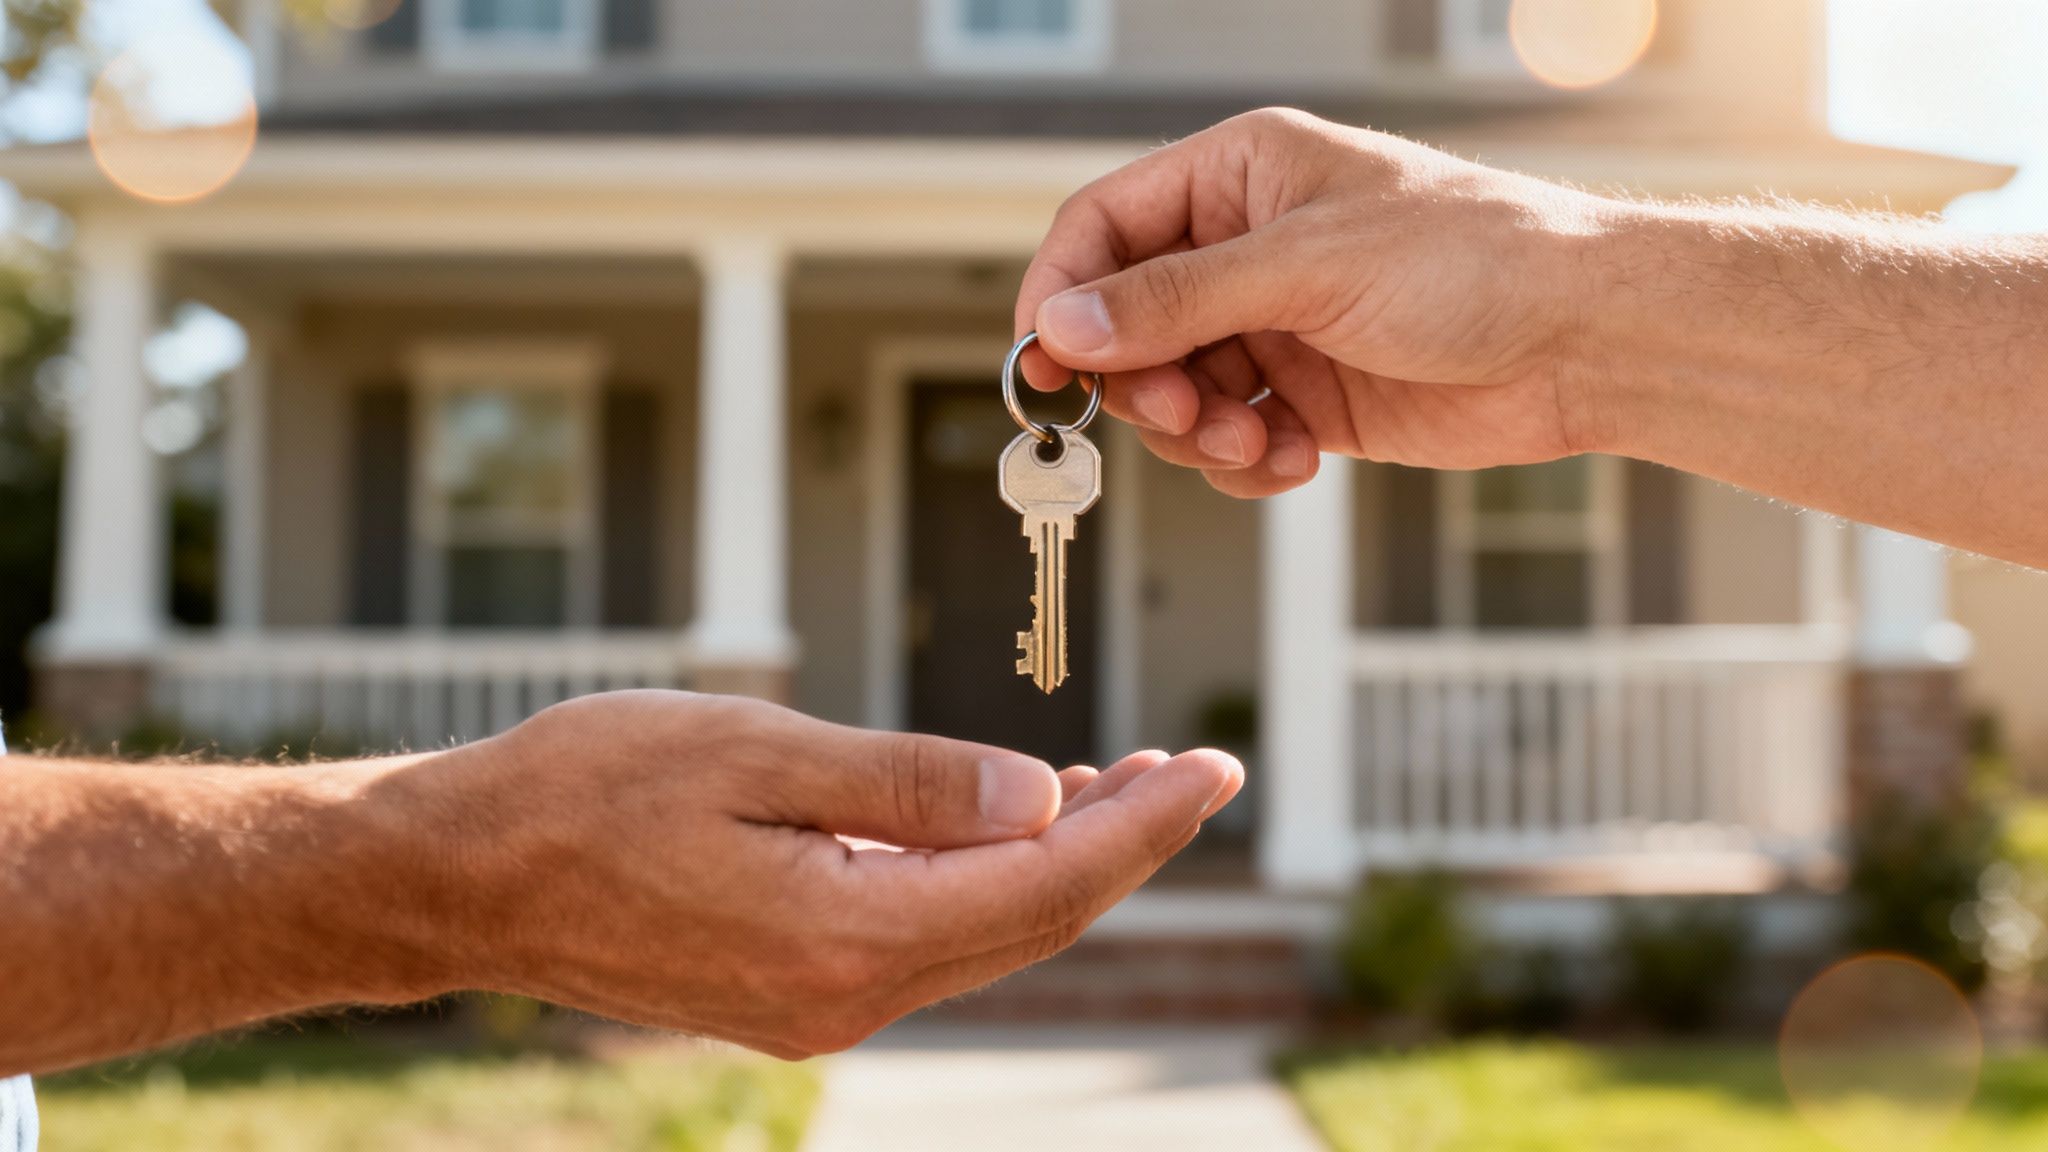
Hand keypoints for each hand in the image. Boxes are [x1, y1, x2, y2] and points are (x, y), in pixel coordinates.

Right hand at [408, 691, 1241, 1057]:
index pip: (1044, 885)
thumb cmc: (588, 789)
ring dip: (1060, 864)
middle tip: (1191, 771)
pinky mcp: (793, 990)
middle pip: (1032, 922)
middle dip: (1123, 845)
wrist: (463, 875)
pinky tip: (1008, 828)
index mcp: (847, 937)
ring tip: (1123, 788)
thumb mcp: (755, 752)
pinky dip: (987, 882)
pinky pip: (929, 938)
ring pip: (986, 935)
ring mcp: (818, 1005)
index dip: (1142, 828)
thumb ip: (906, 781)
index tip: (1215, 772)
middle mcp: (847, 996)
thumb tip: (1039, 799)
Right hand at [1015, 107, 1618, 496]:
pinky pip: (1230, 442)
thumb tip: (1062, 327)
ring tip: (1259, 439)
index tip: (1044, 365)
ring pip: (1173, 395)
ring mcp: (1275, 328)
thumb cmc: (1473, 260)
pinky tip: (1296, 457)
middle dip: (1144, 383)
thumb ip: (1176, 300)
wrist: (1585, 341)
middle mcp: (1247, 250)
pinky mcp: (1306, 399)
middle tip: (1184, 413)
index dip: (1063, 294)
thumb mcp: (1306, 267)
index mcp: (1240, 177)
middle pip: (1126, 325)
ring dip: (1200, 432)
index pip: (1104, 227)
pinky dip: (1247, 462)